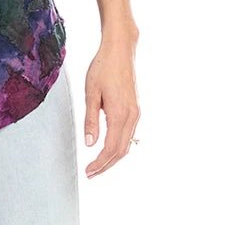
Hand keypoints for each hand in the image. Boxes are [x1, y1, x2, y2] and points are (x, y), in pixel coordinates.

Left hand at [83, 37, 139, 178]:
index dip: (99, 163)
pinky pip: (129, 134)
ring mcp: (135, 113)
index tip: (88, 171)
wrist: (120, 50)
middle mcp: (131, 116)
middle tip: (91, 173)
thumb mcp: (91, 92)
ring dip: (113, 157)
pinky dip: (120, 146)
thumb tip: (90, 143)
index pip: (110, 148)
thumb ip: (91, 119)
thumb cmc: (104, 67)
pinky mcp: (135, 108)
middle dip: (106, 165)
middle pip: (121, 151)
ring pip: (127, 144)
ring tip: (98, 165)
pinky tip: (109, 148)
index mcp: (119, 114)